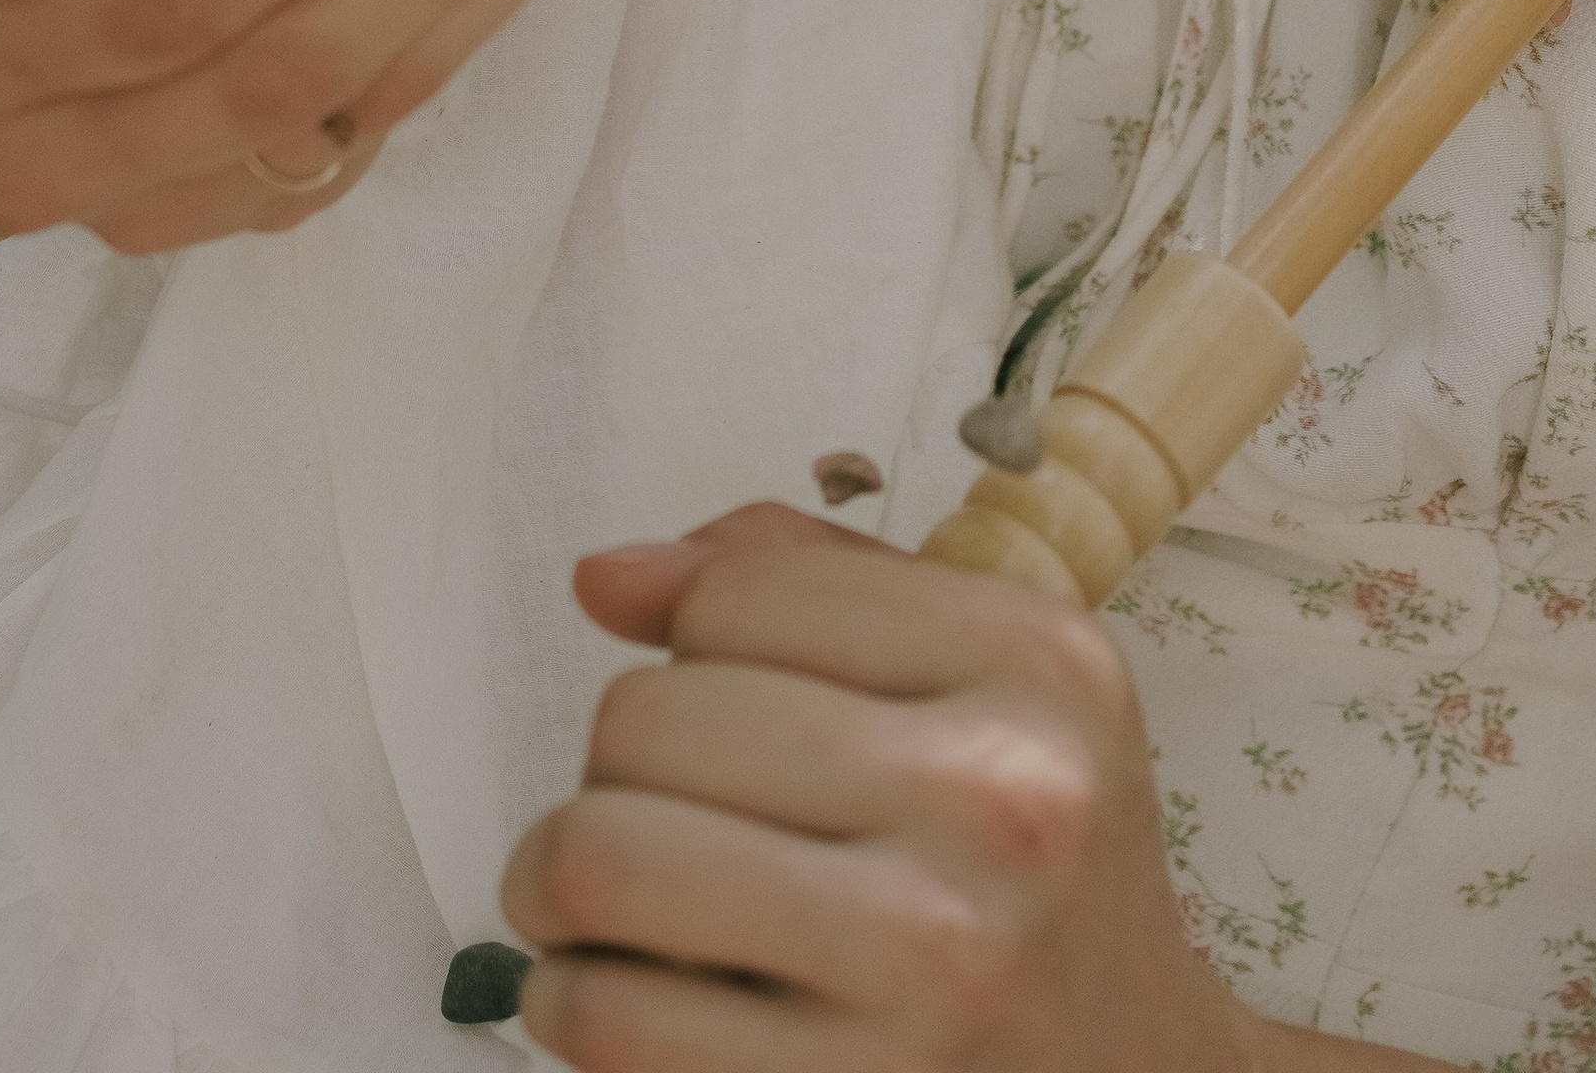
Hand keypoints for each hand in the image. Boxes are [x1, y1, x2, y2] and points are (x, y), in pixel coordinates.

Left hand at [501, 507, 1260, 1072]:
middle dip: (609, 776)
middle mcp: (1000, 800)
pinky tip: (623, 996)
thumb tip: (608, 577)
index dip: (685, 650)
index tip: (710, 710)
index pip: (733, 595)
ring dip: (559, 887)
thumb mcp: (989, 690)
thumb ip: (807, 591)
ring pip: (603, 857)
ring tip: (597, 908)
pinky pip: (609, 1017)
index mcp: (1036, 664)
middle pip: (648, 721)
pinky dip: (573, 1003)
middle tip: (644, 821)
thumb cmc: (1036, 884)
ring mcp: (934, 960)